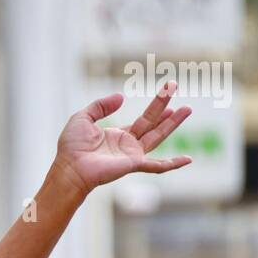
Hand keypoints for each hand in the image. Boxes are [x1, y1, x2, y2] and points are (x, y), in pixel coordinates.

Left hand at [52, 82, 191, 196]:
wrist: (69, 167)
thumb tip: (121, 97)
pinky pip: (157, 166)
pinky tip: (188, 159)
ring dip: (173, 123)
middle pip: (153, 124)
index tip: (169, 90)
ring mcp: (133, 155)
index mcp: (118, 135)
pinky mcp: (133, 164)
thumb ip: (101, 106)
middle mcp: (129, 145)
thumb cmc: (72, 146)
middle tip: (180, 94)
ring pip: (158, 137)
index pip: (143, 120)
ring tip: (187, 109)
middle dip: (167, 110)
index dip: (157, 106)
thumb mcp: (83, 118)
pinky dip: (173, 163)